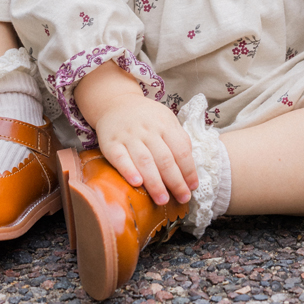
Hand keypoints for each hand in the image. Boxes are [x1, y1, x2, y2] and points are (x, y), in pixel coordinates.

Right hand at [74, 61, 197, 206]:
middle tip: (183, 198)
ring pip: (144, 160)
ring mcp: (129, 136)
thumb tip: (190, 165)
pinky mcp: (110, 143)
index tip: (193, 187)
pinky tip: (136, 183)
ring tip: (163, 200)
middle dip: (175, 181)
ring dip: (155, 182)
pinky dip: (128, 170)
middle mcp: (148, 130)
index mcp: (165, 124)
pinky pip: (120, 158)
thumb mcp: (166, 119)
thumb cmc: (146, 117)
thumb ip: (179, 138)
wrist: (115, 103)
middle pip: (164, 158)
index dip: (188, 170)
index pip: (180, 149)